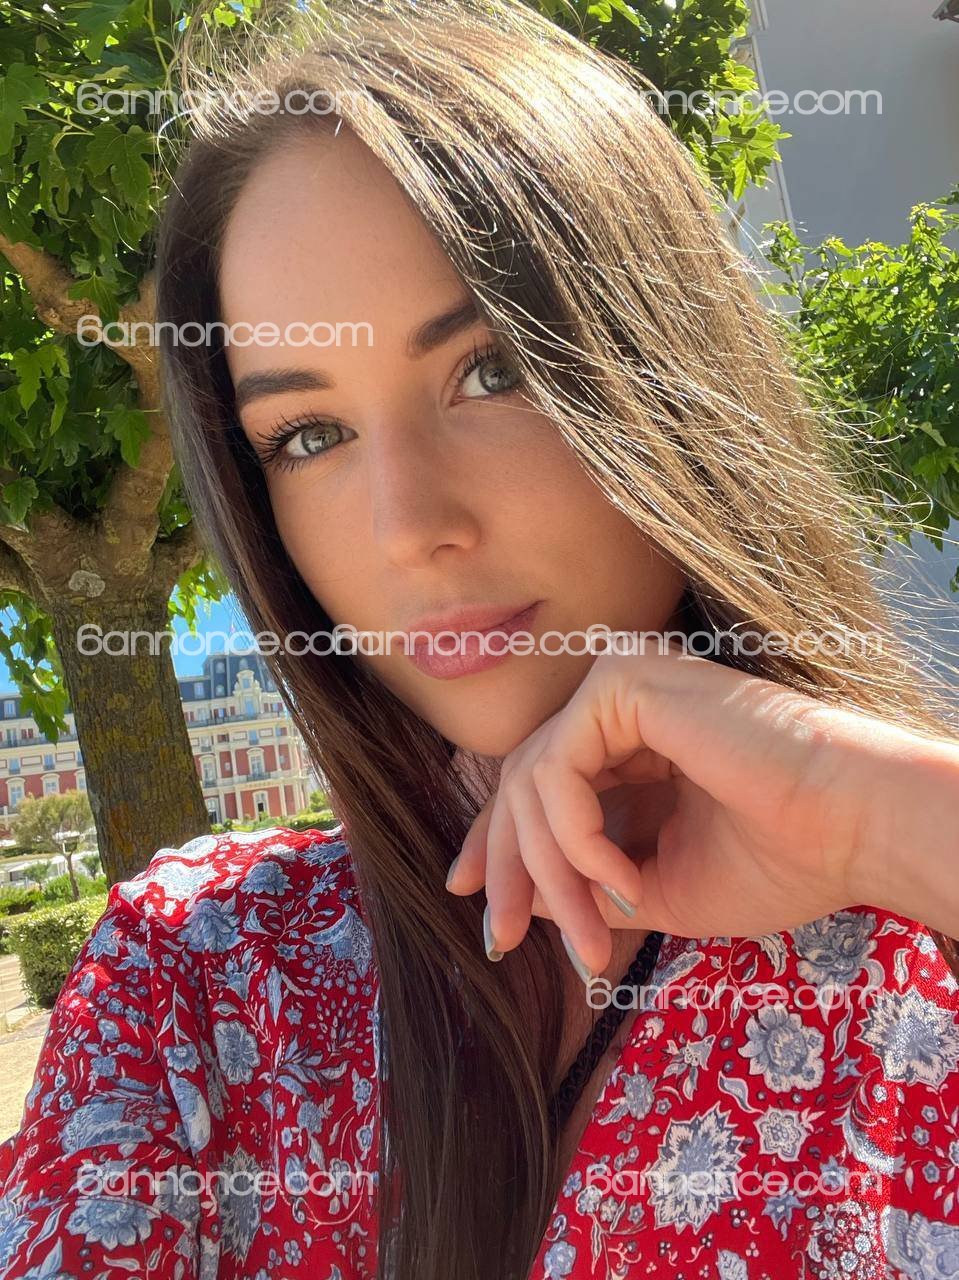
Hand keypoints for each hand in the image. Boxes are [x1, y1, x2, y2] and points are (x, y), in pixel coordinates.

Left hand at [445, 645, 935, 978]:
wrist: (850, 830)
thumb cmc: (778, 860)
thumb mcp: (660, 888)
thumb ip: (587, 885)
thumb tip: (521, 900)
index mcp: (634, 741)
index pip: (540, 783)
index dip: (500, 845)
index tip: (473, 903)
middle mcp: (621, 703)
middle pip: (522, 781)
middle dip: (507, 868)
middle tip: (500, 938)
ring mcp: (620, 685)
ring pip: (532, 780)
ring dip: (550, 872)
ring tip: (591, 936)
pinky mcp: (623, 681)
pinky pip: (557, 769)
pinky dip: (575, 835)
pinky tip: (618, 877)